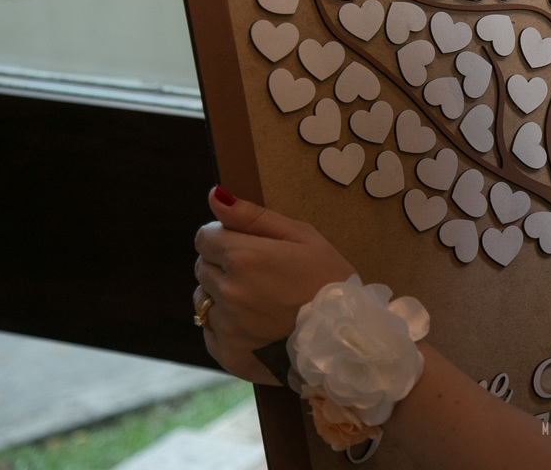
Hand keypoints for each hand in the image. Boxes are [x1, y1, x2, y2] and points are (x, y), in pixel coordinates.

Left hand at [194, 187, 355, 383]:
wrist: (347, 339)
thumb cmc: (330, 281)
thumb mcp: (303, 237)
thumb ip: (253, 216)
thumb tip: (214, 196)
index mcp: (244, 257)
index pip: (205, 238)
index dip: (225, 238)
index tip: (250, 248)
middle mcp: (228, 291)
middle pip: (203, 267)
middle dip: (224, 266)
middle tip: (263, 277)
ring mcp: (226, 327)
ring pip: (204, 301)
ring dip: (222, 297)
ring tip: (261, 304)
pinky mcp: (227, 354)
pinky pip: (210, 333)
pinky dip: (227, 328)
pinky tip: (257, 327)